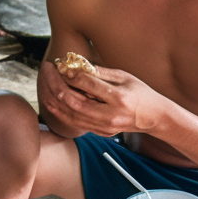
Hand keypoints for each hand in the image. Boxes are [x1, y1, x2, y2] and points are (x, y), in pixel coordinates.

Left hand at [42, 61, 164, 137]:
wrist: (154, 117)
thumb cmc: (139, 92)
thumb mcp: (125, 76)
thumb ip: (101, 72)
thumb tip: (77, 65)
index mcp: (119, 98)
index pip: (89, 85)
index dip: (72, 74)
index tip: (60, 65)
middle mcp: (111, 115)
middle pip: (75, 103)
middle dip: (57, 86)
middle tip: (47, 72)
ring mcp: (105, 127)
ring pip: (72, 116)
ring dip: (54, 100)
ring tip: (43, 85)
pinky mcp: (101, 133)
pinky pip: (76, 124)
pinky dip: (61, 113)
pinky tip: (52, 101)